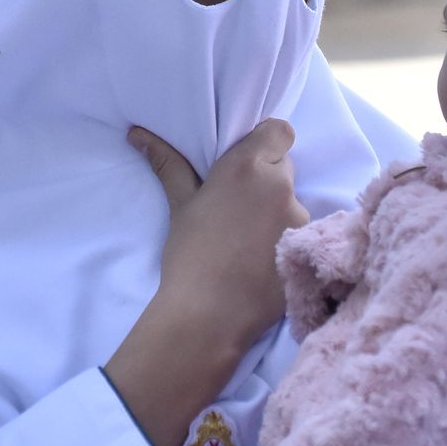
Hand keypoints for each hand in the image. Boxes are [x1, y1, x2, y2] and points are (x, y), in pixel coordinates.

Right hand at [104, 119, 308, 445]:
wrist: (208, 314)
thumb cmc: (189, 254)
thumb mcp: (181, 204)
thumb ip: (168, 163)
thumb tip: (137, 133)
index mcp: (248, 166)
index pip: (281, 130)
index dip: (268, 143)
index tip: (250, 163)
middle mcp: (280, 185)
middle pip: (286, 166)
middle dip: (268, 179)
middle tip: (241, 207)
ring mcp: (300, 217)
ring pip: (294, 201)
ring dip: (278, 212)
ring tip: (250, 240)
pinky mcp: (309, 245)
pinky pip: (303, 232)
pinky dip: (287, 239)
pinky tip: (265, 259)